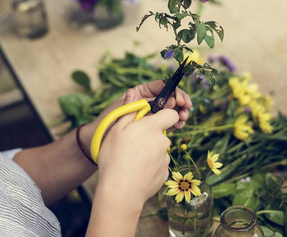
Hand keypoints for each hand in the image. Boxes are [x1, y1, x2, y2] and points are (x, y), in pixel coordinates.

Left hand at [88, 80, 191, 133]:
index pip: (161, 86)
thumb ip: (145, 103)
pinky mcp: (152, 126)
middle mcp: (148, 101)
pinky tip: (178, 126)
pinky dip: (175, 123)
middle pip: (170, 97)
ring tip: (183, 119)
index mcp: (140, 92)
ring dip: (180, 113)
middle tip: (186, 109)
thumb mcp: (125, 108)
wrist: (98, 139)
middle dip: (180, 102)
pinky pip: (167, 122)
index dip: (173, 91)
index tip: (179, 100)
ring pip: (171, 110)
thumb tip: (165, 98)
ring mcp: (151, 114)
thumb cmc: (108, 120)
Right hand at [96, 89, 179, 206]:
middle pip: (161, 133)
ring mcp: (165, 159)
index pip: (171, 114)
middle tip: (131, 142)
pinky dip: (149, 165)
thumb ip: (129, 110)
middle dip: (150, 134)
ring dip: (148, 151)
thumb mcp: (116, 129)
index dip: (163, 114)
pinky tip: (135, 171)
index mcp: (153, 127)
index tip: (151, 118)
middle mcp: (163, 142)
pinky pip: (157, 164)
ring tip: (131, 160)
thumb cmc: (115, 157)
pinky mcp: (164, 174)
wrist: (121, 191)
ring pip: (158, 149)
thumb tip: (134, 93)